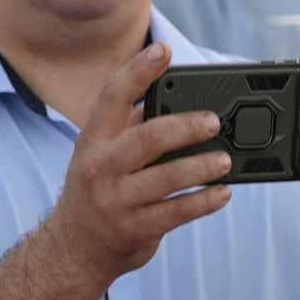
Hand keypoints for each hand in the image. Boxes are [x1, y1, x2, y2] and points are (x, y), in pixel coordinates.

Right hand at [43, 42, 232, 287]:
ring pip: (166, 178)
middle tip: (215, 121)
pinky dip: (204, 201)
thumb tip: (181, 100)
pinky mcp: (135, 229)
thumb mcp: (102, 155)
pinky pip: (177, 212)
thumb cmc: (97, 190)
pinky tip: (223, 192)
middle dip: (185, 126)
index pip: (112, 97)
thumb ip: (134, 128)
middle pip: (147, 138)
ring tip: (225, 159)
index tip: (163, 50)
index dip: (138, 71)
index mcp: (93, 141)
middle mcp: (100, 168)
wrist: (74, 249)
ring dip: (202, 167)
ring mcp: (116, 201)